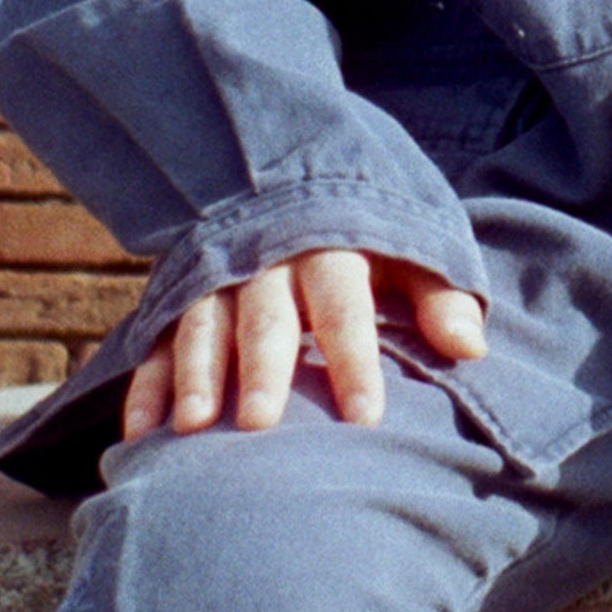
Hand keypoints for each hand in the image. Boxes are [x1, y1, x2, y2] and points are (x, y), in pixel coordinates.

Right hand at [121, 248, 486, 442]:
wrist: (289, 177)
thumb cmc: (364, 236)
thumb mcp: (409, 252)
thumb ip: (438, 297)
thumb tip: (472, 347)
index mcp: (331, 250)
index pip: (345, 305)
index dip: (354, 358)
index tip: (365, 417)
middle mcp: (270, 263)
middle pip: (266, 317)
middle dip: (263, 367)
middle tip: (259, 423)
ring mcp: (218, 279)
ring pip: (203, 325)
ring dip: (197, 375)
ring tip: (194, 429)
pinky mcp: (179, 298)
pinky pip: (158, 341)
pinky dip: (146, 385)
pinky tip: (140, 435)